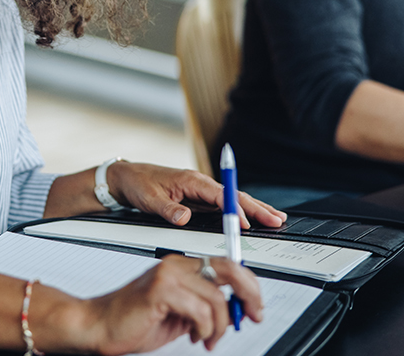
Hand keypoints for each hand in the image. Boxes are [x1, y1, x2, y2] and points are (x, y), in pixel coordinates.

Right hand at [85, 254, 262, 354]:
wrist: (98, 326)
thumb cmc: (133, 321)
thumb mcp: (181, 315)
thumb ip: (206, 308)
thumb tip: (236, 310)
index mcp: (181, 267)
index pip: (227, 264)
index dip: (248, 284)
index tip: (255, 306)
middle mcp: (176, 265)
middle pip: (229, 268)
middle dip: (249, 293)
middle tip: (253, 315)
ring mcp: (167, 275)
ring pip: (216, 295)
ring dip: (221, 324)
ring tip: (209, 339)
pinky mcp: (159, 290)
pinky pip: (200, 309)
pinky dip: (205, 327)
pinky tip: (196, 336)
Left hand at [107, 162, 286, 227]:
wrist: (126, 178)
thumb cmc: (137, 184)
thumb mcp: (148, 200)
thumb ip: (167, 209)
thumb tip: (184, 218)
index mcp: (192, 181)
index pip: (220, 196)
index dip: (236, 210)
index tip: (248, 223)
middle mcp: (200, 184)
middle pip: (234, 196)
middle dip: (257, 208)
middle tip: (277, 220)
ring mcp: (201, 191)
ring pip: (233, 200)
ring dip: (254, 209)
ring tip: (275, 218)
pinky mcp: (199, 198)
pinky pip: (225, 205)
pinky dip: (242, 210)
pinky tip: (253, 218)